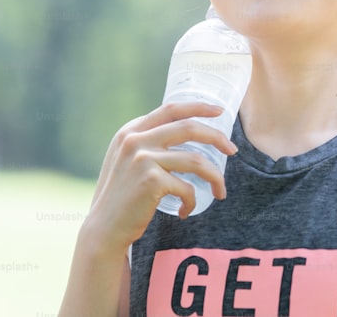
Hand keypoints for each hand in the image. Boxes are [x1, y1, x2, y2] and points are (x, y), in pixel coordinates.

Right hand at [83, 101, 238, 252]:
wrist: (104, 229)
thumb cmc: (121, 197)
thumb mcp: (126, 160)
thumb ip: (145, 143)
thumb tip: (183, 130)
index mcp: (130, 131)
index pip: (170, 109)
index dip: (198, 107)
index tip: (219, 111)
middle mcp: (135, 140)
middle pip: (189, 128)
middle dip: (217, 137)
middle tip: (232, 150)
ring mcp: (143, 159)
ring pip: (196, 160)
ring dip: (215, 177)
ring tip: (220, 191)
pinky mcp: (151, 181)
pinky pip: (187, 188)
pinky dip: (192, 201)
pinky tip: (186, 211)